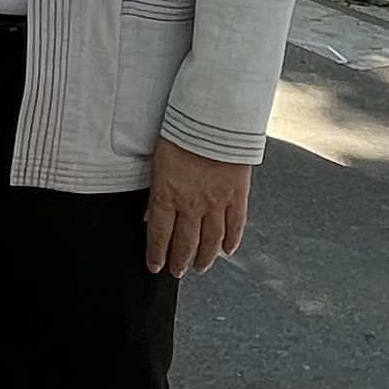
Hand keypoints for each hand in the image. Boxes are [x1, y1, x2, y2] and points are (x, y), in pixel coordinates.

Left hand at [145, 138, 251, 276]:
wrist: (214, 117)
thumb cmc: (182, 131)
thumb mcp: (158, 161)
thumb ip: (157, 190)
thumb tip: (150, 213)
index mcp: (167, 195)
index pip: (159, 235)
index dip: (157, 254)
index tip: (156, 266)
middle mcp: (191, 204)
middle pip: (185, 243)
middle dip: (180, 261)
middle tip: (178, 272)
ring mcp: (216, 202)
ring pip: (211, 241)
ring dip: (205, 258)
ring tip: (201, 267)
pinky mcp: (237, 195)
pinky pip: (235, 225)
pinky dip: (232, 241)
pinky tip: (228, 251)